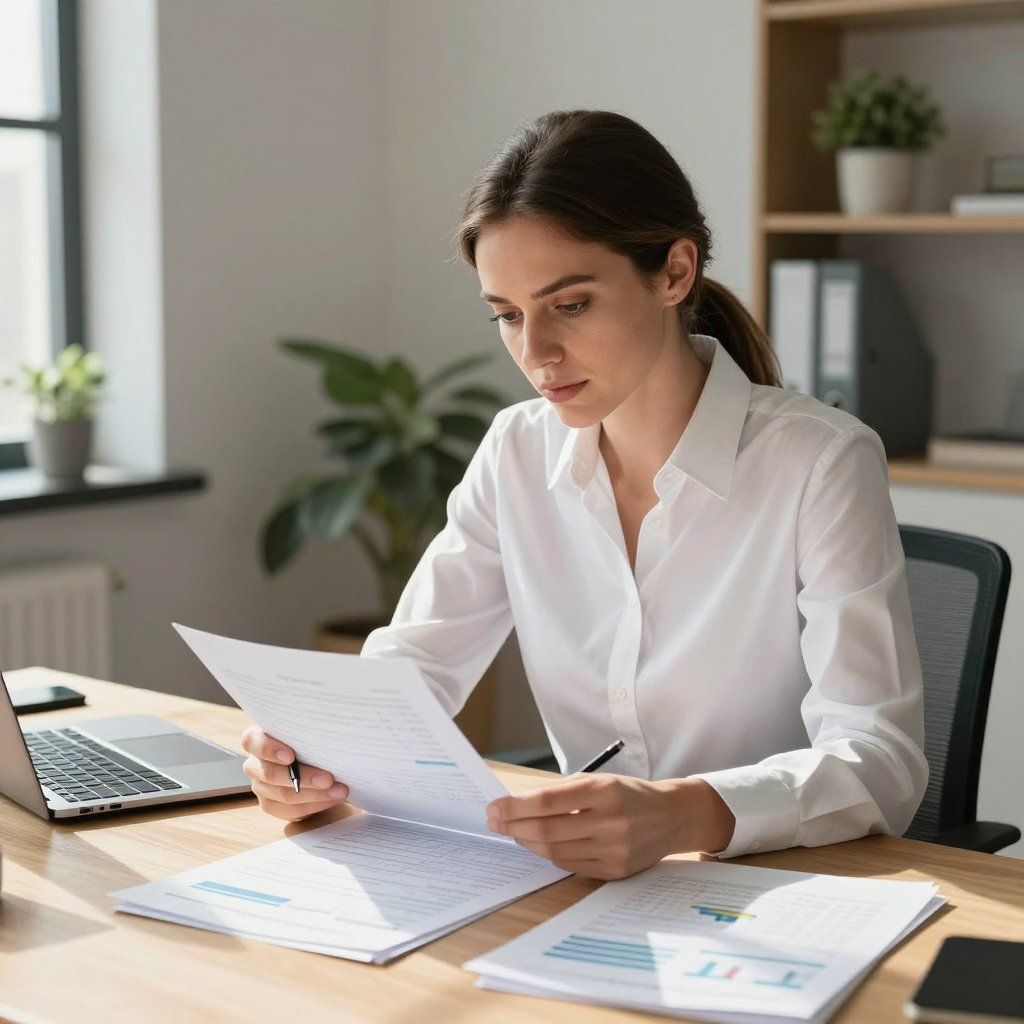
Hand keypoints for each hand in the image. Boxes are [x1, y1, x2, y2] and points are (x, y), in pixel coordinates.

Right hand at [240, 725, 348, 822]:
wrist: (310, 756)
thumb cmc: (306, 738)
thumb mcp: (304, 730)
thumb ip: (307, 731)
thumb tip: (330, 734)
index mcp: (256, 740)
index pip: (253, 742)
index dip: (270, 750)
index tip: (291, 756)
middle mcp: (253, 764)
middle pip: (271, 774)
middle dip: (304, 777)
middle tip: (328, 779)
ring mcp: (260, 786)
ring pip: (284, 795)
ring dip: (316, 794)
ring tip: (339, 791)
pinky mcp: (270, 805)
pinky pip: (291, 811)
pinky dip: (315, 805)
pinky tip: (332, 799)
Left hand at [485, 774, 734, 879]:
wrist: (672, 817)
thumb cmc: (628, 794)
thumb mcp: (599, 780)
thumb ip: (562, 791)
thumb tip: (517, 802)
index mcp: (604, 790)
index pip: (548, 801)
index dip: (515, 806)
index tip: (494, 807)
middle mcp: (610, 820)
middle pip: (547, 829)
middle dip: (513, 826)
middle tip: (494, 822)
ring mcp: (614, 848)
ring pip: (555, 851)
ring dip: (527, 842)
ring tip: (513, 832)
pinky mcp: (616, 870)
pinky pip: (571, 865)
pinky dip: (549, 855)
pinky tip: (539, 845)